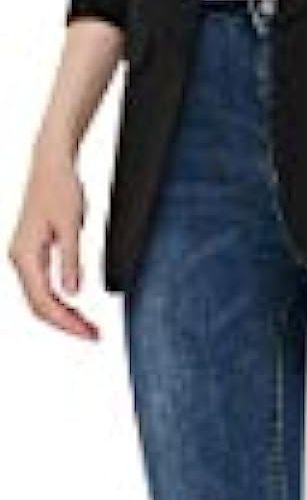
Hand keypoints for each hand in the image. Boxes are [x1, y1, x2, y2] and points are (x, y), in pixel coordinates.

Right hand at [8, 126, 100, 337]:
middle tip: (94, 335)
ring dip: (63, 315)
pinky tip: (75, 308)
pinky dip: (59, 301)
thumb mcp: (70, 225)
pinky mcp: (32, 253)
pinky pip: (42, 286)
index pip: (43, 301)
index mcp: (25, 254)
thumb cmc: (60, 187)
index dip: (67, 321)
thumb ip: (71, 260)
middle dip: (66, 323)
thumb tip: (72, 292)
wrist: (51, 164)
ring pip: (39, 298)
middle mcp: (19, 259)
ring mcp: (24, 257)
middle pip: (39, 305)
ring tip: (88, 327)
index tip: (90, 332)